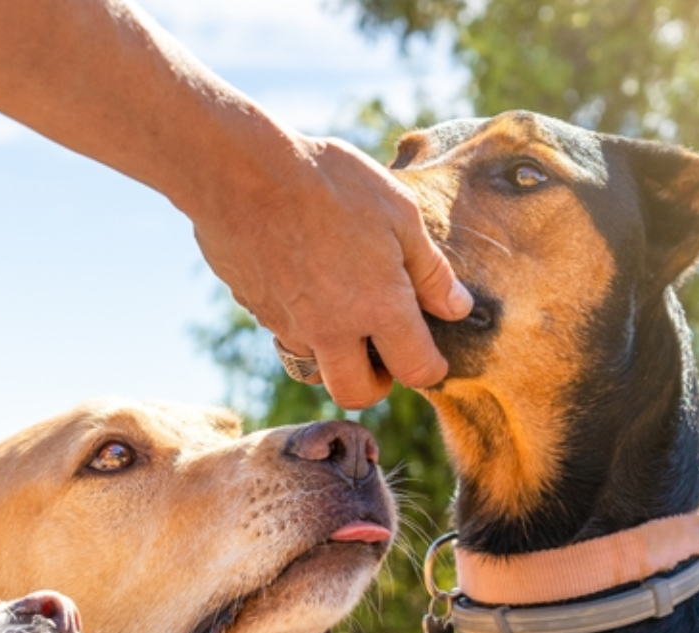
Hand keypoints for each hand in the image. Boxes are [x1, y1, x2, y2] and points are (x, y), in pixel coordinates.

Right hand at [189, 135, 473, 409]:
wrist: (241, 171)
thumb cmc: (329, 183)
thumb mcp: (398, 212)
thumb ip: (430, 270)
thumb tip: (457, 308)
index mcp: (378, 308)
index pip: (417, 371)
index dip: (432, 367)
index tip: (431, 352)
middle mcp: (331, 330)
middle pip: (356, 394)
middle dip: (375, 383)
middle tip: (382, 349)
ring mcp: (288, 325)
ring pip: (315, 365)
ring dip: (333, 350)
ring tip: (339, 304)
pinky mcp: (256, 310)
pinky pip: (283, 332)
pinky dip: (300, 321)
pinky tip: (301, 278)